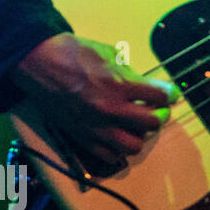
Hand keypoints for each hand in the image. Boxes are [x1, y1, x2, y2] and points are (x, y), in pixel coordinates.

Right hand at [13, 33, 176, 164]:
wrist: (40, 62)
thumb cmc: (75, 53)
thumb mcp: (111, 55)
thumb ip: (131, 74)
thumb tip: (146, 86)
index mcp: (120, 84)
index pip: (161, 97)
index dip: (170, 94)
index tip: (169, 94)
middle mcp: (110, 109)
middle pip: (152, 124)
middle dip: (159, 115)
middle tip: (156, 109)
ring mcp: (95, 126)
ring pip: (133, 146)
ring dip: (140, 135)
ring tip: (137, 125)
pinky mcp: (81, 136)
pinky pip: (109, 156)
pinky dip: (117, 149)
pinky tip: (117, 135)